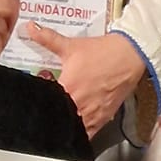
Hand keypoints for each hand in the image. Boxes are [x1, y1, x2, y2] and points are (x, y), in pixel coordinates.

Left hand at [19, 27, 145, 135]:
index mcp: (68, 88)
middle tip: (42, 117)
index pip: (46, 105)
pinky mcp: (104, 117)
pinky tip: (73, 130)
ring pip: (73, 129)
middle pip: (58, 118)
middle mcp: (79, 104)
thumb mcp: (71, 45)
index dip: (38, 106)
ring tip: (57, 124)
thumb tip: (30, 28)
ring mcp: (93, 113)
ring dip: (65, 126)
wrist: (131, 54)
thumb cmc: (101, 51)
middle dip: (50, 117)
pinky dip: (80, 133)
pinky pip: (89, 133)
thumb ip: (47, 38)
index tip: (33, 105)